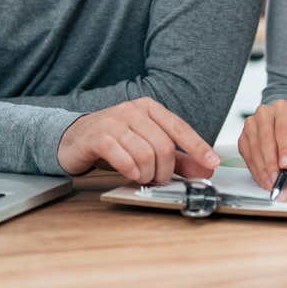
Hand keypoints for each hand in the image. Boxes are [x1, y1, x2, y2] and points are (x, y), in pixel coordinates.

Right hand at [57, 96, 218, 183]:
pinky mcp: (97, 136)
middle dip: (165, 170)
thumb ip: (178, 158)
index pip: (180, 128)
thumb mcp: (148, 147)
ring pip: (145, 152)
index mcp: (149, 108)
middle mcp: (133, 110)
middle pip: (163, 145)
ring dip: (148, 173)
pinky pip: (121, 156)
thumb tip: (206, 168)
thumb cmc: (115, 141)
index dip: (198, 147)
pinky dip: (130, 170)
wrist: (74, 139)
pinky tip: (130, 174)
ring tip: (142, 177)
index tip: (212, 163)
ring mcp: (114, 121)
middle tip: (159, 179)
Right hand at [237, 100, 286, 191]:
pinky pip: (246, 153)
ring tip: (270, 182)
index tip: (286, 165)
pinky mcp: (243, 136)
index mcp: (283, 109)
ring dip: (261, 168)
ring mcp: (251, 123)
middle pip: (266, 138)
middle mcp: (265, 112)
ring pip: (254, 146)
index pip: (283, 128)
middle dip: (271, 162)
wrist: (284, 135)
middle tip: (276, 179)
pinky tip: (262, 178)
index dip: (284, 148)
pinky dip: (254, 168)